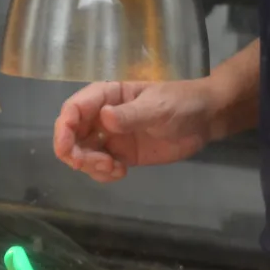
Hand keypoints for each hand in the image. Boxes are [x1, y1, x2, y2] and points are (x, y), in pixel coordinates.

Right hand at [53, 79, 221, 181]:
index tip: (66, 149)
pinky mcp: (121, 154)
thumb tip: (104, 118)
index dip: (64, 128)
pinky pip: (100, 166)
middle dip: (74, 152)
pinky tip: (121, 173)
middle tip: (94, 164)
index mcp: (106, 95)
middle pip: (72, 134)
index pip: (73, 109)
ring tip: (114, 169)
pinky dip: (102, 174)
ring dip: (90, 165)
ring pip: (82, 153)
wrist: (205, 120)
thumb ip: (131, 114)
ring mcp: (110, 137)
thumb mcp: (158, 107)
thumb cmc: (181, 103)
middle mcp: (102, 116)